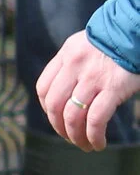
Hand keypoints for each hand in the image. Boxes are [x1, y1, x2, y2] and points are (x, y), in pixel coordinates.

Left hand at [35, 30, 139, 150]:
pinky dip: (94, 136)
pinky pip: (96, 119)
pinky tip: (98, 144)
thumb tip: (64, 95)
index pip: (43, 88)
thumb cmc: (115, 41)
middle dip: (59, 128)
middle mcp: (75, 66)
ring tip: (85, 145)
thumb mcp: (84, 46)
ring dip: (76, 137)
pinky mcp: (113, 87)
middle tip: (70, 137)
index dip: (46, 109)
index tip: (57, 118)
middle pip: (54, 106)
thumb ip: (71, 65)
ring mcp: (93, 77)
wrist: (137, 29)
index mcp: (66, 55)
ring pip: (73, 116)